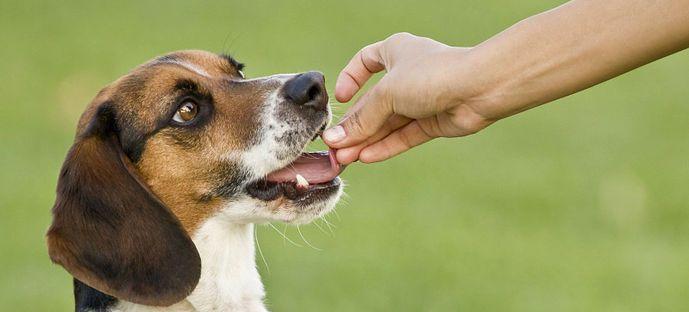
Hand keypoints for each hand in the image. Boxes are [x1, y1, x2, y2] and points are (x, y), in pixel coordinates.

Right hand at [323, 33, 493, 163]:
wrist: (481, 88)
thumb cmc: (433, 74)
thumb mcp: (387, 93)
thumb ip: (361, 120)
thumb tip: (335, 140)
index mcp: (396, 51)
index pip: (365, 61)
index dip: (350, 79)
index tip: (341, 99)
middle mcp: (408, 74)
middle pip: (374, 102)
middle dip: (354, 125)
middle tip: (334, 147)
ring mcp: (421, 99)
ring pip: (388, 122)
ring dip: (366, 140)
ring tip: (345, 159)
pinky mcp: (433, 121)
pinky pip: (403, 136)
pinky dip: (385, 146)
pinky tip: (366, 158)